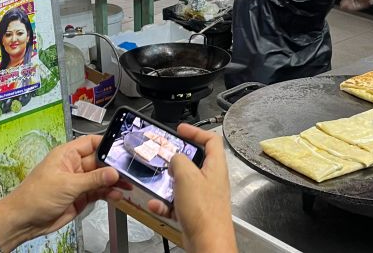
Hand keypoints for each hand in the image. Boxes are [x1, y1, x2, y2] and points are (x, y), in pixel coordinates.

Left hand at [0, 135, 123, 243]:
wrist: (24, 221)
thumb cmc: (36, 196)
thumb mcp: (67, 184)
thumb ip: (93, 179)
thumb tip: (113, 172)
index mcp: (67, 155)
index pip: (91, 143)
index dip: (107, 144)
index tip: (122, 149)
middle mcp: (74, 166)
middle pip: (100, 161)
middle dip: (114, 166)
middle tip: (129, 171)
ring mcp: (78, 182)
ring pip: (101, 178)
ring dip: (114, 182)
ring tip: (127, 185)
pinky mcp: (81, 197)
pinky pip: (99, 192)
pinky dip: (108, 193)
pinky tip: (117, 195)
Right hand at [147, 124, 236, 252]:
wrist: (207, 243)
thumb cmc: (204, 211)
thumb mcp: (186, 176)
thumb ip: (178, 160)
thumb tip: (174, 157)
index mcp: (215, 166)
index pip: (211, 140)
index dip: (196, 132)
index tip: (181, 130)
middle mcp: (211, 179)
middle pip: (194, 161)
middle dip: (176, 160)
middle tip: (164, 157)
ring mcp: (203, 196)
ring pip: (182, 183)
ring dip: (167, 184)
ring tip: (158, 184)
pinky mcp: (195, 211)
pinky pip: (176, 202)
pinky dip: (165, 203)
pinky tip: (157, 204)